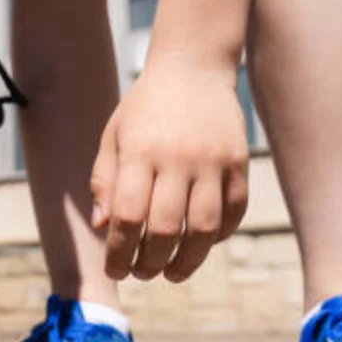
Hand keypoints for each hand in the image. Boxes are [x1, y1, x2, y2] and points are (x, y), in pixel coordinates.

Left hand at [90, 64, 249, 281]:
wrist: (192, 67)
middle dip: (149, 262)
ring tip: (170, 273)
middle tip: (140, 273)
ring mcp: (213, 161)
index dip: (119, 251)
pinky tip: (200, 245)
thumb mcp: (113, 137)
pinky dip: (218, 236)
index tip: (114, 270)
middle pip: (164, 228)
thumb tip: (102, 228)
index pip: (127, 216)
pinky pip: (233, 212)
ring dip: (187, 261)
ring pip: (203, 228)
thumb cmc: (144, 108)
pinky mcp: (239, 162)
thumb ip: (105, 181)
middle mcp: (178, 158)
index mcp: (139, 152)